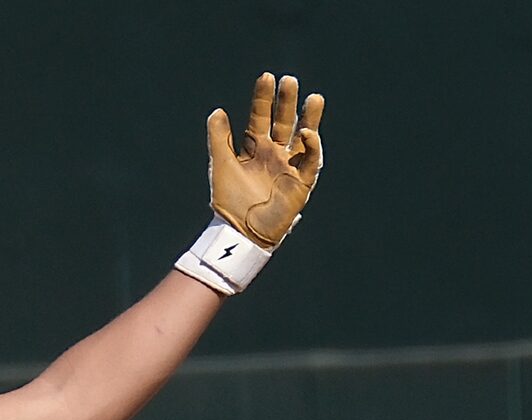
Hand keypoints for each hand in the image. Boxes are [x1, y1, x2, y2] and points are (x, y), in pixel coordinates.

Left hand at [205, 72, 323, 249]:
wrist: (240, 232)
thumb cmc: (229, 201)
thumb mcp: (222, 165)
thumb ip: (219, 138)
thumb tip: (217, 110)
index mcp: (255, 147)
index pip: (261, 116)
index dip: (264, 98)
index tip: (267, 76)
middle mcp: (274, 153)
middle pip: (284, 121)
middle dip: (287, 102)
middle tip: (289, 80)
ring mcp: (289, 167)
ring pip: (303, 137)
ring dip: (309, 118)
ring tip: (314, 97)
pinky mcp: (301, 183)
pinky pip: (311, 161)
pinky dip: (311, 146)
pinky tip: (306, 132)